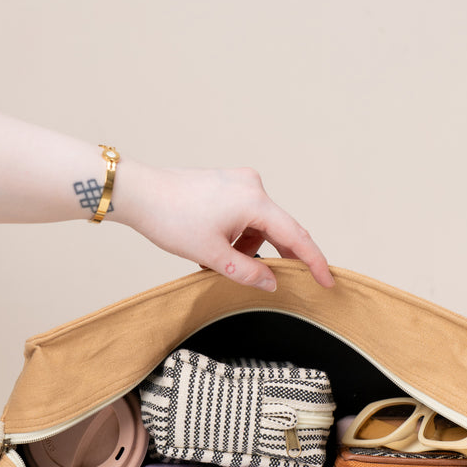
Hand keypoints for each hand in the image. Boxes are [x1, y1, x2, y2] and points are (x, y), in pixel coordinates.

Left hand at [115, 164, 333, 291]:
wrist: (139, 193)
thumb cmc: (171, 219)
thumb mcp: (211, 255)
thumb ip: (246, 272)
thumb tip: (272, 283)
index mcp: (254, 202)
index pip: (295, 235)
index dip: (314, 261)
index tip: (327, 280)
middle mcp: (253, 186)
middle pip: (279, 228)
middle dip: (278, 257)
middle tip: (283, 281)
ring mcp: (239, 182)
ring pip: (259, 225)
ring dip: (249, 248)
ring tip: (219, 261)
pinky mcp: (227, 184)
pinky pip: (245, 215)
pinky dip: (238, 235)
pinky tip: (217, 247)